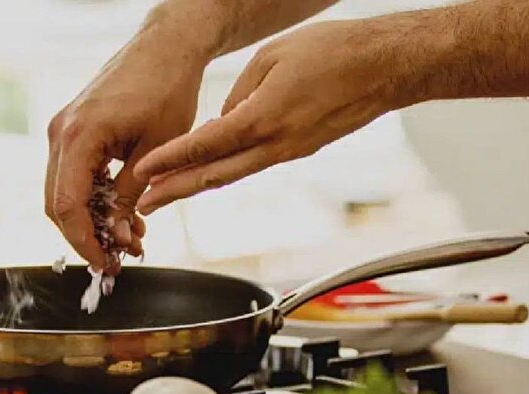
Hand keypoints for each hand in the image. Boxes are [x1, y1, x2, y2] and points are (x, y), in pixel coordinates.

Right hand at [46, 33, 207, 268]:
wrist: (166, 48)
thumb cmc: (167, 90)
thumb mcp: (156, 152)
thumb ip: (131, 195)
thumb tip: (119, 237)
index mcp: (79, 136)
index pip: (67, 206)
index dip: (84, 242)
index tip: (108, 265)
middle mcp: (61, 132)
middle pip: (57, 204)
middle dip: (87, 237)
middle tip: (120, 259)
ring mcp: (64, 130)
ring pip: (64, 192)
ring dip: (93, 221)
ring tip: (131, 239)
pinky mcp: (74, 131)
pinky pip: (74, 175)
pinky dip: (95, 200)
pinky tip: (124, 214)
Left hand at [134, 18, 416, 213]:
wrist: (385, 68)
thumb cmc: (335, 52)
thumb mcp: (273, 57)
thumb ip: (240, 91)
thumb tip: (221, 121)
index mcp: (264, 118)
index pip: (207, 145)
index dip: (171, 160)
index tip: (143, 172)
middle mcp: (276, 144)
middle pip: (215, 175)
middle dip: (176, 191)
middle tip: (144, 205)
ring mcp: (290, 151)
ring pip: (234, 174)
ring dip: (198, 186)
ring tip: (167, 195)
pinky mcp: (300, 150)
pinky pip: (255, 164)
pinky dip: (227, 170)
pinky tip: (209, 172)